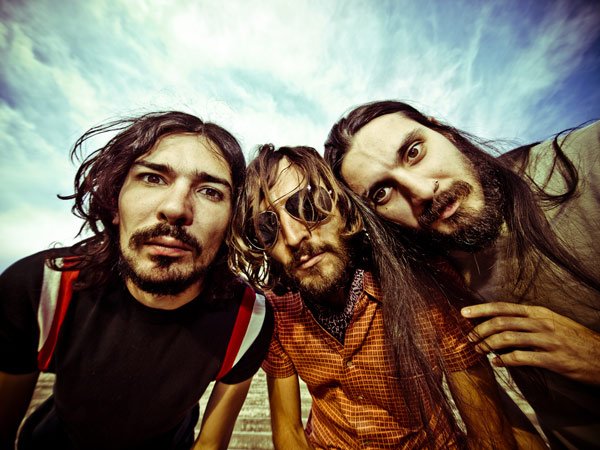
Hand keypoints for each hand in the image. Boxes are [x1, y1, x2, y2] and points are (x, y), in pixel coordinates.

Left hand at [461, 302, 599, 384]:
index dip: (481, 309)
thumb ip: (530, 321)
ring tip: (479, 350)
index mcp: (539, 312)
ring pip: (508, 339)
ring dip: (489, 345)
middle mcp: (541, 323)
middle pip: (501, 322)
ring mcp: (547, 340)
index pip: (503, 307)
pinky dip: (505, 360)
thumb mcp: (553, 322)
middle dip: (480, 329)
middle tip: (469, 338)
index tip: (463, 313)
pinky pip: (522, 358)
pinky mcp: (553, 359)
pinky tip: (497, 363)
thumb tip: (504, 324)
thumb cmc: (576, 339)